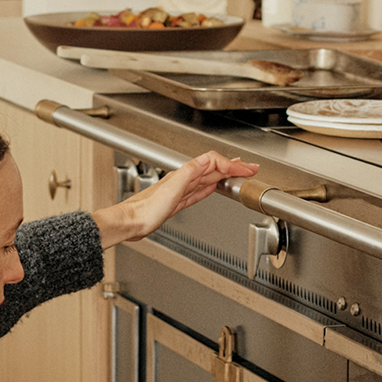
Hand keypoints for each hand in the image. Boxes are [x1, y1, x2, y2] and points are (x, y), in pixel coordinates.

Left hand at [93, 150, 256, 248]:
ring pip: (208, 179)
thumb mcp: (172, 188)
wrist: (130, 222)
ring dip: (224, 175)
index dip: (231, 165)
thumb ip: (190, 172)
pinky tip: (213, 187)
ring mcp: (180, 190)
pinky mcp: (177, 201)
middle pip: (213, 169)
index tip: (246, 169)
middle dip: (233, 167)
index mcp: (184, 174)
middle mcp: (182, 179)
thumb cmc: (145, 210)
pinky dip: (210, 187)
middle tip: (250, 169)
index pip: (213, 163)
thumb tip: (208, 159)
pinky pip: (198, 191)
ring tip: (238, 173)